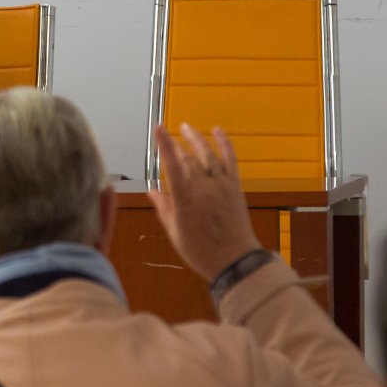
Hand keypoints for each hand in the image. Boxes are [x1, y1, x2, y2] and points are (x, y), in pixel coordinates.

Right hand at [147, 123, 262, 281]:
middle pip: (188, 159)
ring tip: (186, 127)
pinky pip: (230, 160)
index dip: (165, 145)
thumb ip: (164, 207)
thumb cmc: (199, 250)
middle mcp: (203, 187)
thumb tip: (152, 190)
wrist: (234, 259)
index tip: (158, 128)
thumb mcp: (174, 231)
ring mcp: (221, 185)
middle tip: (168, 134)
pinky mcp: (234, 186)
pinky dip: (224, 144)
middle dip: (177, 145)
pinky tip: (217, 131)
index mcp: (185, 199)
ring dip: (196, 139)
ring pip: (207, 155)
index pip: (173, 165)